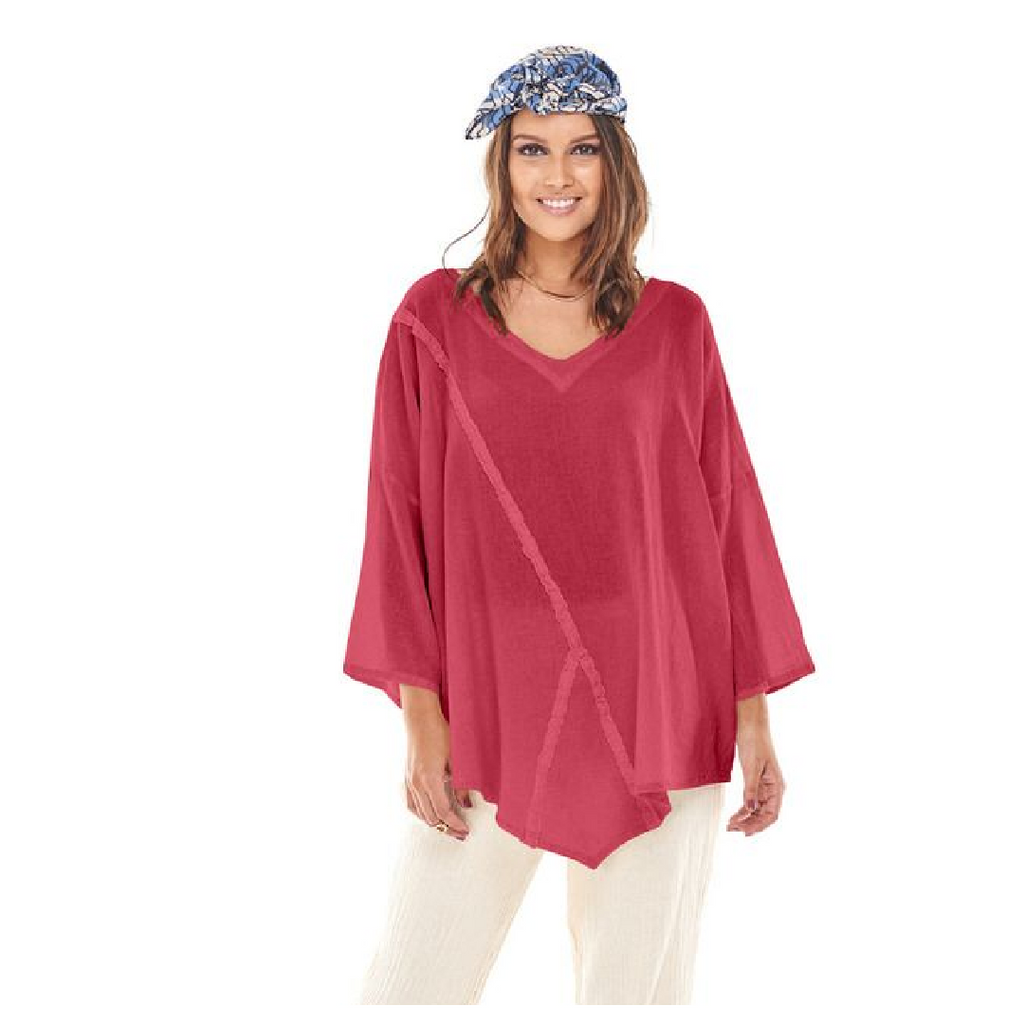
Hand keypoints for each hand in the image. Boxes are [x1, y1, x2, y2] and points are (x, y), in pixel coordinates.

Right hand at [400, 684, 472, 840]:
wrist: (420, 718)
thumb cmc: (440, 733)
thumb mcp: (456, 757)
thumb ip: (461, 783)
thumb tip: (467, 803)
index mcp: (429, 780)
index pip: (443, 812)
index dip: (455, 824)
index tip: (465, 830)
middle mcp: (416, 784)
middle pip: (430, 817)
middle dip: (446, 827)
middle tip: (460, 832)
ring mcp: (409, 781)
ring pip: (419, 812)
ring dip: (433, 822)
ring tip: (447, 826)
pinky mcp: (407, 777)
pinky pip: (411, 803)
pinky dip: (421, 813)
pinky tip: (428, 814)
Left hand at [727, 705, 785, 836]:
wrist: (751, 724)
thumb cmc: (755, 742)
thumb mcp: (751, 766)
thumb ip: (750, 788)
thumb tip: (750, 809)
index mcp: (777, 785)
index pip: (772, 814)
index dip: (759, 825)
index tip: (744, 832)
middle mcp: (773, 788)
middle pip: (764, 815)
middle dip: (750, 824)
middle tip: (732, 829)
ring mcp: (764, 786)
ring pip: (757, 810)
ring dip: (745, 819)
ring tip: (730, 825)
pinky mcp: (755, 781)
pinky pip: (751, 801)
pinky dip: (743, 809)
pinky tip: (734, 815)